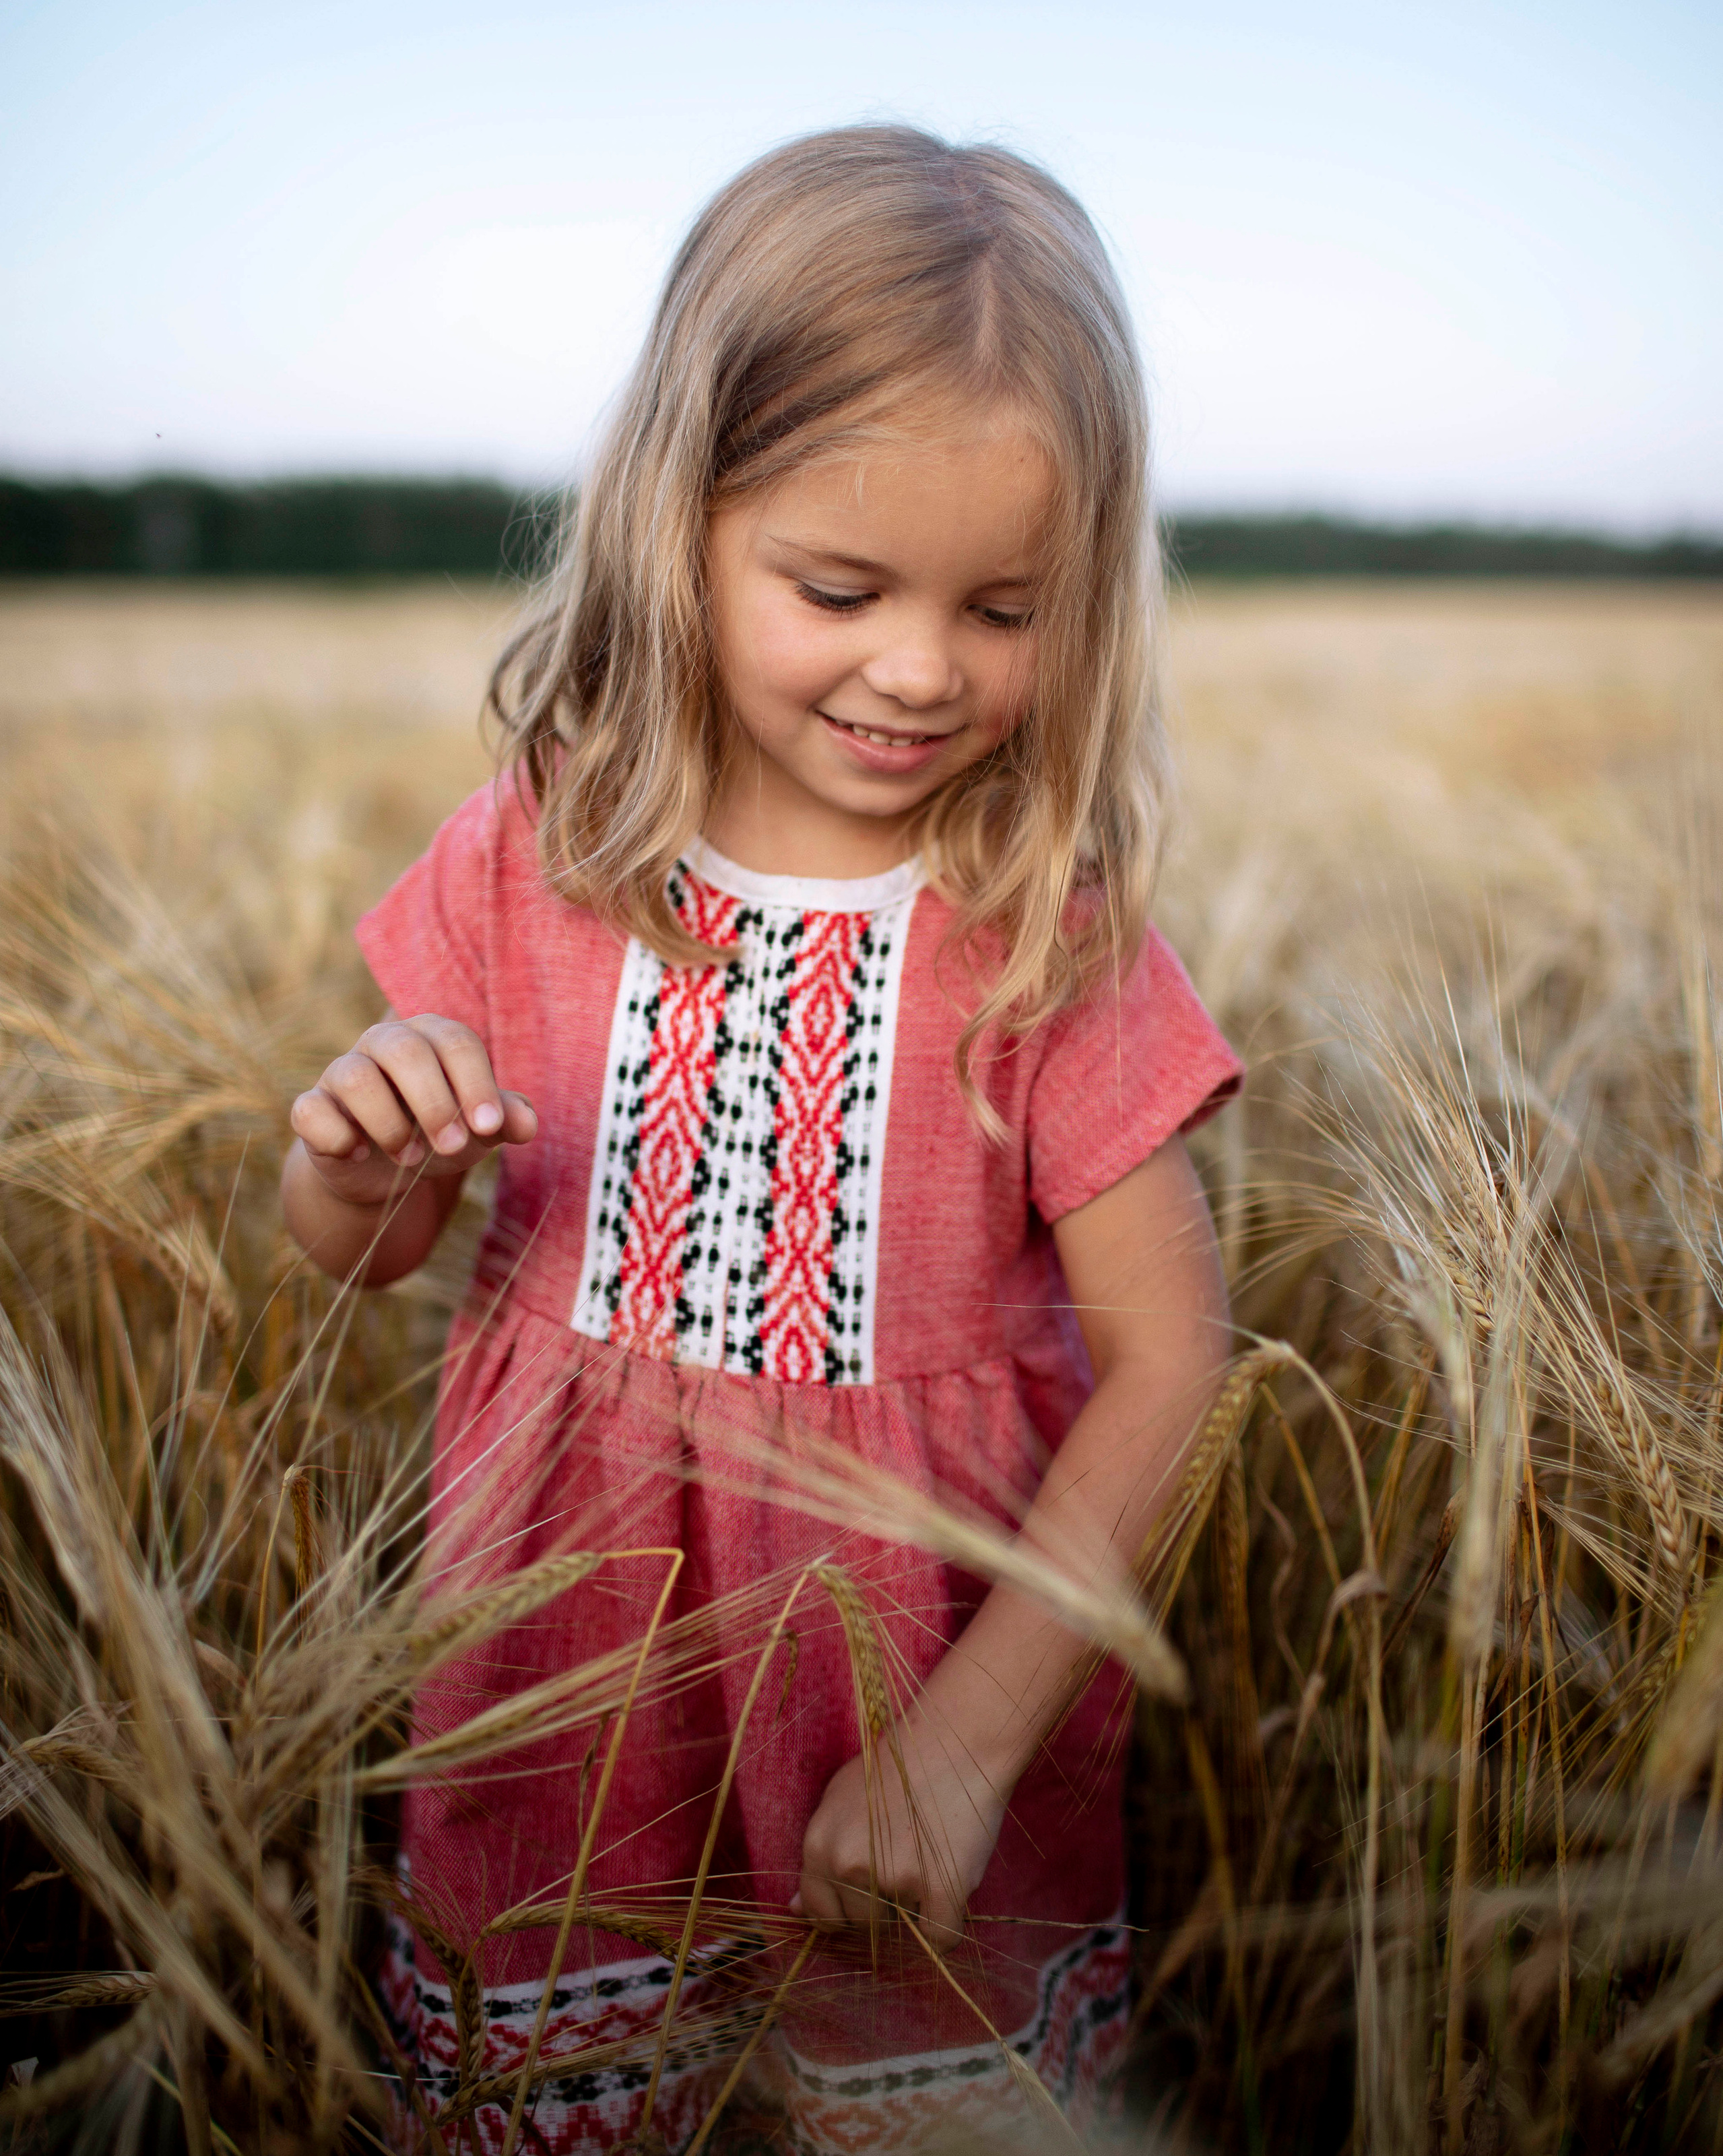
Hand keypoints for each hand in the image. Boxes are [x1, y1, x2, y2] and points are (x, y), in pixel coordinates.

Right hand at [289, 1013, 536, 1208]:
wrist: (386, 1170)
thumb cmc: (440, 1132)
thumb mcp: (478, 1130)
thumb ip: (505, 1120)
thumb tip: (527, 1124)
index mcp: (432, 1036)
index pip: (457, 1042)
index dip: (476, 1084)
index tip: (489, 1128)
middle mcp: (384, 1042)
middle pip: (407, 1052)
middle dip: (435, 1104)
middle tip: (452, 1146)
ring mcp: (342, 1071)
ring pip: (356, 1077)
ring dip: (389, 1125)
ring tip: (411, 1157)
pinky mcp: (312, 1106)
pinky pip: (310, 1111)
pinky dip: (338, 1137)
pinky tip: (359, 1154)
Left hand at [795, 1721, 1006, 1946]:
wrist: (957, 1738)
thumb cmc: (898, 1766)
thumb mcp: (840, 1798)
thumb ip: (820, 1854)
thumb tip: (796, 1910)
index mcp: (819, 1845)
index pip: (820, 1912)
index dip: (846, 1907)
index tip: (866, 1891)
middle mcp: (847, 1864)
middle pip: (862, 1924)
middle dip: (883, 1905)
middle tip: (906, 1858)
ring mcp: (894, 1877)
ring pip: (902, 1930)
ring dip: (916, 1907)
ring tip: (928, 1856)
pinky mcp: (940, 1886)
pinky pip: (941, 1938)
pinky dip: (949, 1923)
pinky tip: (952, 1884)